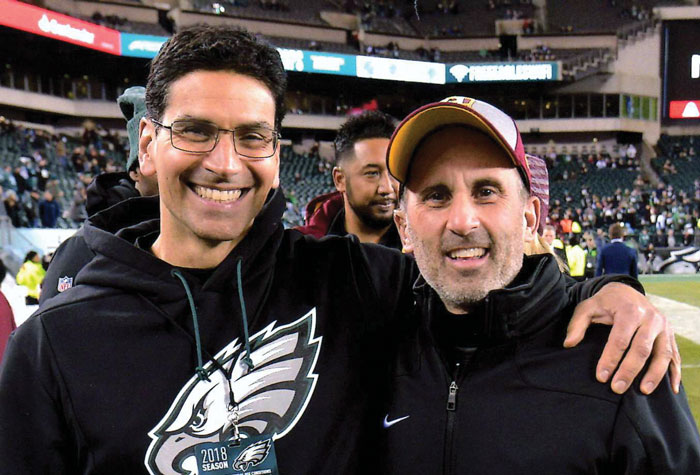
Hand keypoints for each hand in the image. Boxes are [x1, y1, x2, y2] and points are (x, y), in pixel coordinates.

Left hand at [564, 282, 680, 394]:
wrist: (627, 291)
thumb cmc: (604, 303)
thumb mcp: (587, 308)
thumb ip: (576, 325)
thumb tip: (568, 344)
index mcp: (629, 311)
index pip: (620, 339)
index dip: (610, 359)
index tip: (601, 377)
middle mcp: (651, 318)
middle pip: (642, 349)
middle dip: (629, 370)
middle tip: (616, 388)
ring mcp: (664, 327)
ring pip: (662, 354)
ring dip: (654, 374)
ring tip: (642, 391)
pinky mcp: (671, 335)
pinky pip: (674, 356)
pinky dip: (675, 373)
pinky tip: (672, 389)